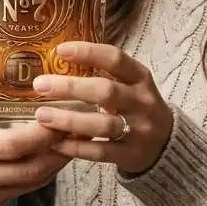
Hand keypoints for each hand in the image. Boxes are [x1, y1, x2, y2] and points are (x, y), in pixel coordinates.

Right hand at [0, 12, 69, 205]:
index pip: (9, 146)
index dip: (40, 133)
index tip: (61, 112)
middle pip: (29, 168)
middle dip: (59, 147)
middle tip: (81, 122)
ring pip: (30, 183)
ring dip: (56, 162)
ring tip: (76, 135)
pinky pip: (21, 191)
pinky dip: (40, 173)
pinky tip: (52, 152)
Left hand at [31, 42, 172, 175]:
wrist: (166, 144)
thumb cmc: (136, 106)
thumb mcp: (130, 84)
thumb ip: (105, 73)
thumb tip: (59, 57)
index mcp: (140, 78)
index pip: (115, 59)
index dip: (88, 53)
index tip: (60, 50)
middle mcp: (142, 102)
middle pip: (106, 92)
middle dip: (70, 87)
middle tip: (40, 85)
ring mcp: (139, 130)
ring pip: (103, 125)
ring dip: (69, 120)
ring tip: (41, 116)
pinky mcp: (132, 155)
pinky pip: (101, 152)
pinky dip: (77, 148)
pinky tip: (56, 142)